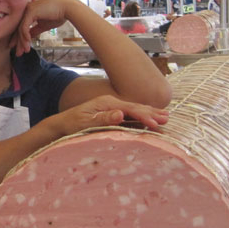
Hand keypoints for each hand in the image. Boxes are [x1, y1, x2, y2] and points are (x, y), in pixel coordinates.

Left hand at [10, 0, 73, 55]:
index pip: (22, 27)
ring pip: (21, 28)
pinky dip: (25, 36)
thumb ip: (35, 31)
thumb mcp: (43, 26)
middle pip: (19, 28)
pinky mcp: (31, 11)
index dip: (19, 39)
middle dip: (19, 42)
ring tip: (25, 51)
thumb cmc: (58, 15)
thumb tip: (28, 38)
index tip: (19, 48)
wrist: (67, 8)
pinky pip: (25, 26)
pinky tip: (27, 43)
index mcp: (30, 11)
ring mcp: (28, 9)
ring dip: (23, 41)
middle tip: (18, 53)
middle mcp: (27, 9)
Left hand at [55, 94, 169, 134]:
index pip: (130, 109)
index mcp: (107, 103)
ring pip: (134, 110)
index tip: (154, 124)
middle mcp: (111, 103)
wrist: (62, 124)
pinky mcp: (112, 114)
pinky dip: (142, 118)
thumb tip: (120, 114)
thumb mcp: (85, 122)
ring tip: (165, 117)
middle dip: (151, 113)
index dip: (143, 116)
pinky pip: (130, 116)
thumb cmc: (71, 124)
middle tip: (167, 119)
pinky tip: (151, 120)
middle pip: (135, 107)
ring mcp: (112, 108)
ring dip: (150, 114)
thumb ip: (103, 118)